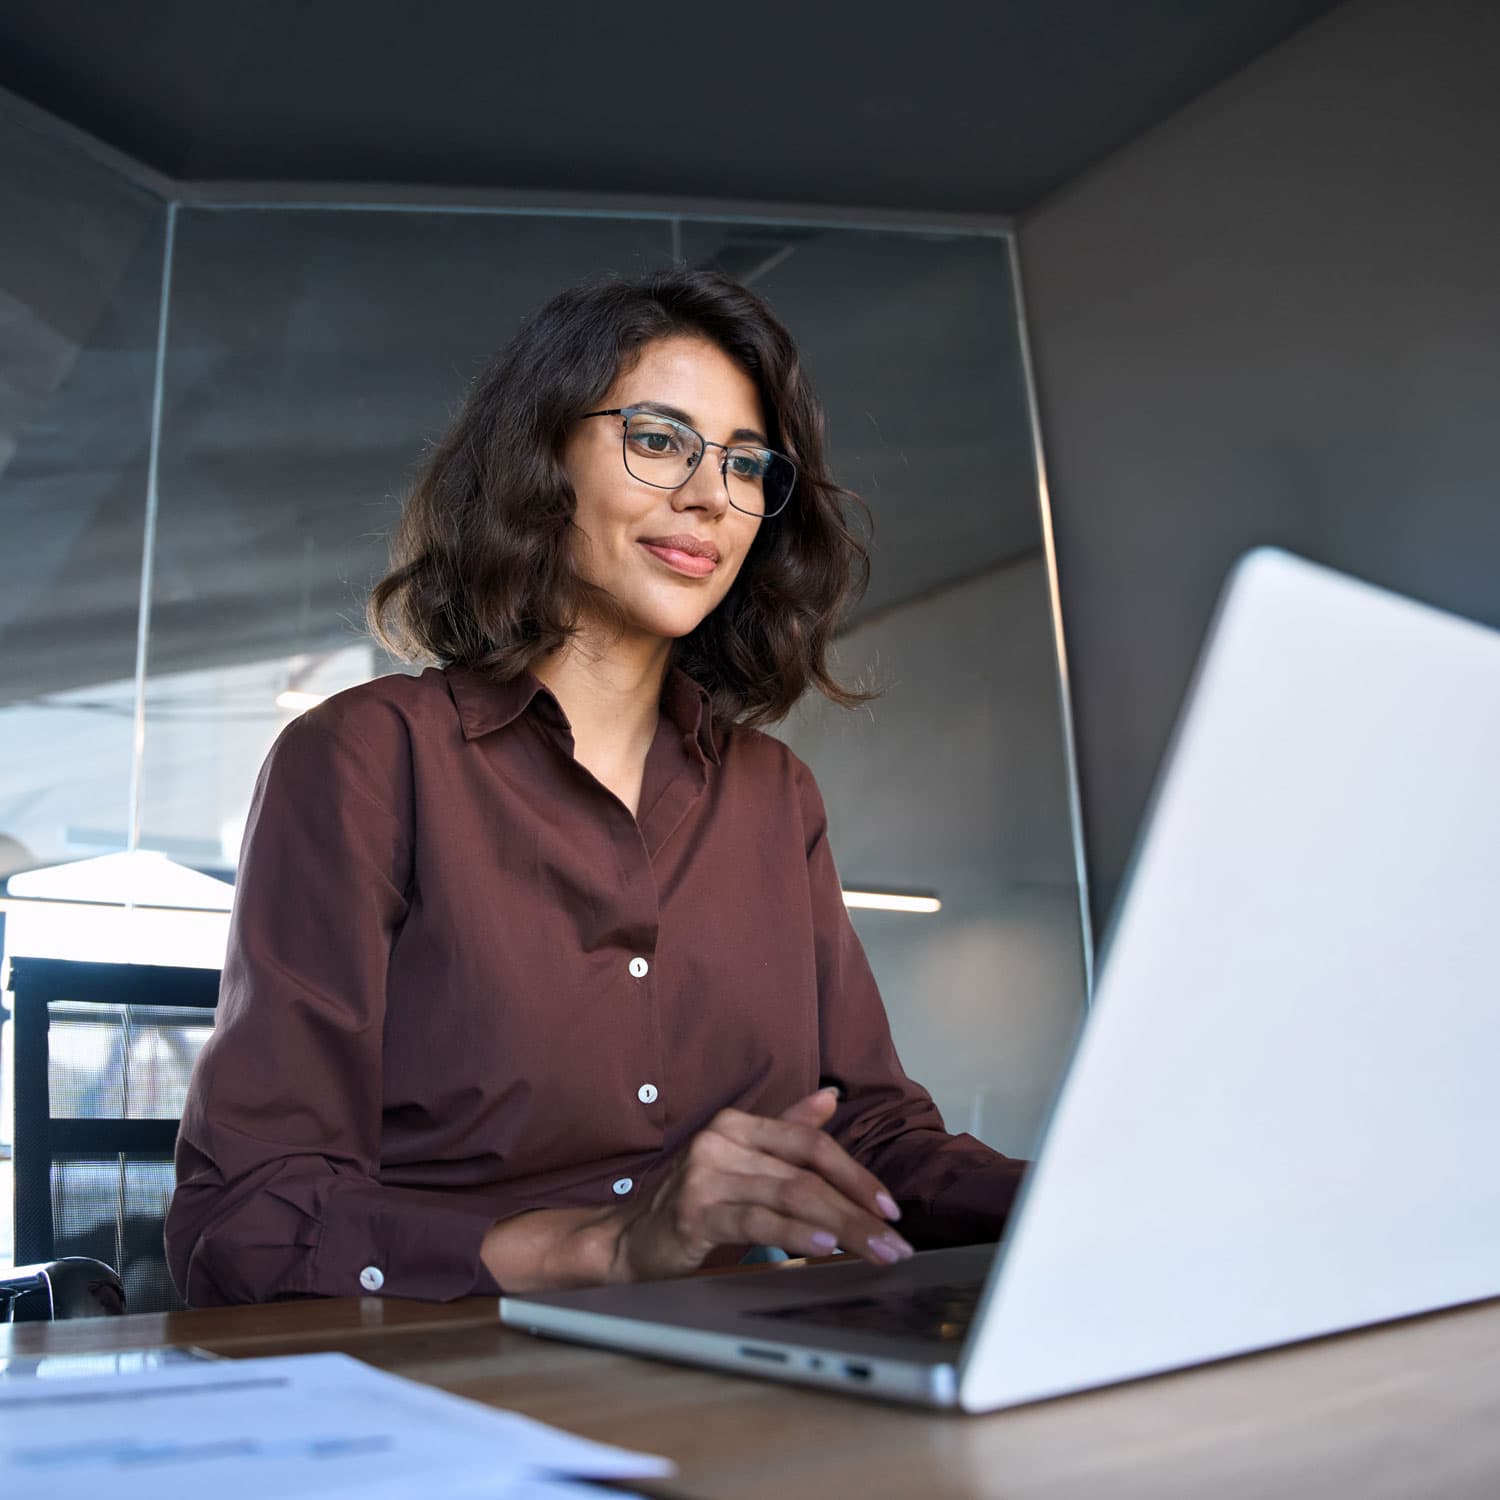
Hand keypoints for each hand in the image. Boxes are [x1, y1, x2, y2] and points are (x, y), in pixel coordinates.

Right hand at [608, 1087, 913, 1281]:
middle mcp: (721, 1141)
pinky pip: (758, 1221)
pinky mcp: (694, 1213)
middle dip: (858, 1210)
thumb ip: (785, 1129)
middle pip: (807, 1173)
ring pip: (791, 1197)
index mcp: (737, 1124)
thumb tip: (831, 1097)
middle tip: (895, 1243)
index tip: (890, 1208)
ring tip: (875, 1251)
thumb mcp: (741, 1161)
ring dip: (842, 1228)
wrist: (626, 1238)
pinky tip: (824, 1248)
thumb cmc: (692, 1201)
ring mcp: (705, 1176)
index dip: (856, 1173)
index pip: (811, 1142)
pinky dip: (796, 1234)